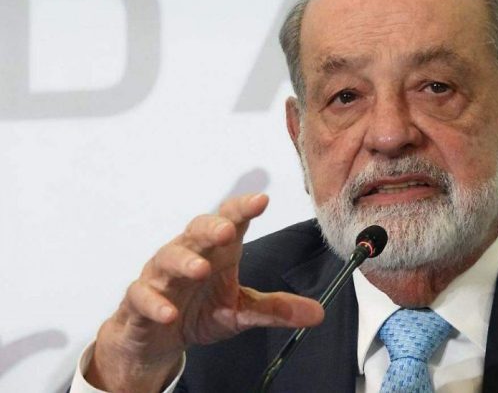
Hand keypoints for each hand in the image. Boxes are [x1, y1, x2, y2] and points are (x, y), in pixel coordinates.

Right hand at [86, 193, 323, 391]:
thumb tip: (319, 313)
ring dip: (183, 262)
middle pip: (197, 231)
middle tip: (226, 230)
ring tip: (200, 269)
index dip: (242, 209)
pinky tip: (168, 312)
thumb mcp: (241, 312)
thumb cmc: (200, 310)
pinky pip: (142, 295)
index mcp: (217, 252)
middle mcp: (188, 254)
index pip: (229, 221)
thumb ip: (276, 310)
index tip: (261, 200)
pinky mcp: (139, 300)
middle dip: (211, 227)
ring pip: (167, 257)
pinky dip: (154, 301)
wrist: (156, 337)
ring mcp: (161, 275)